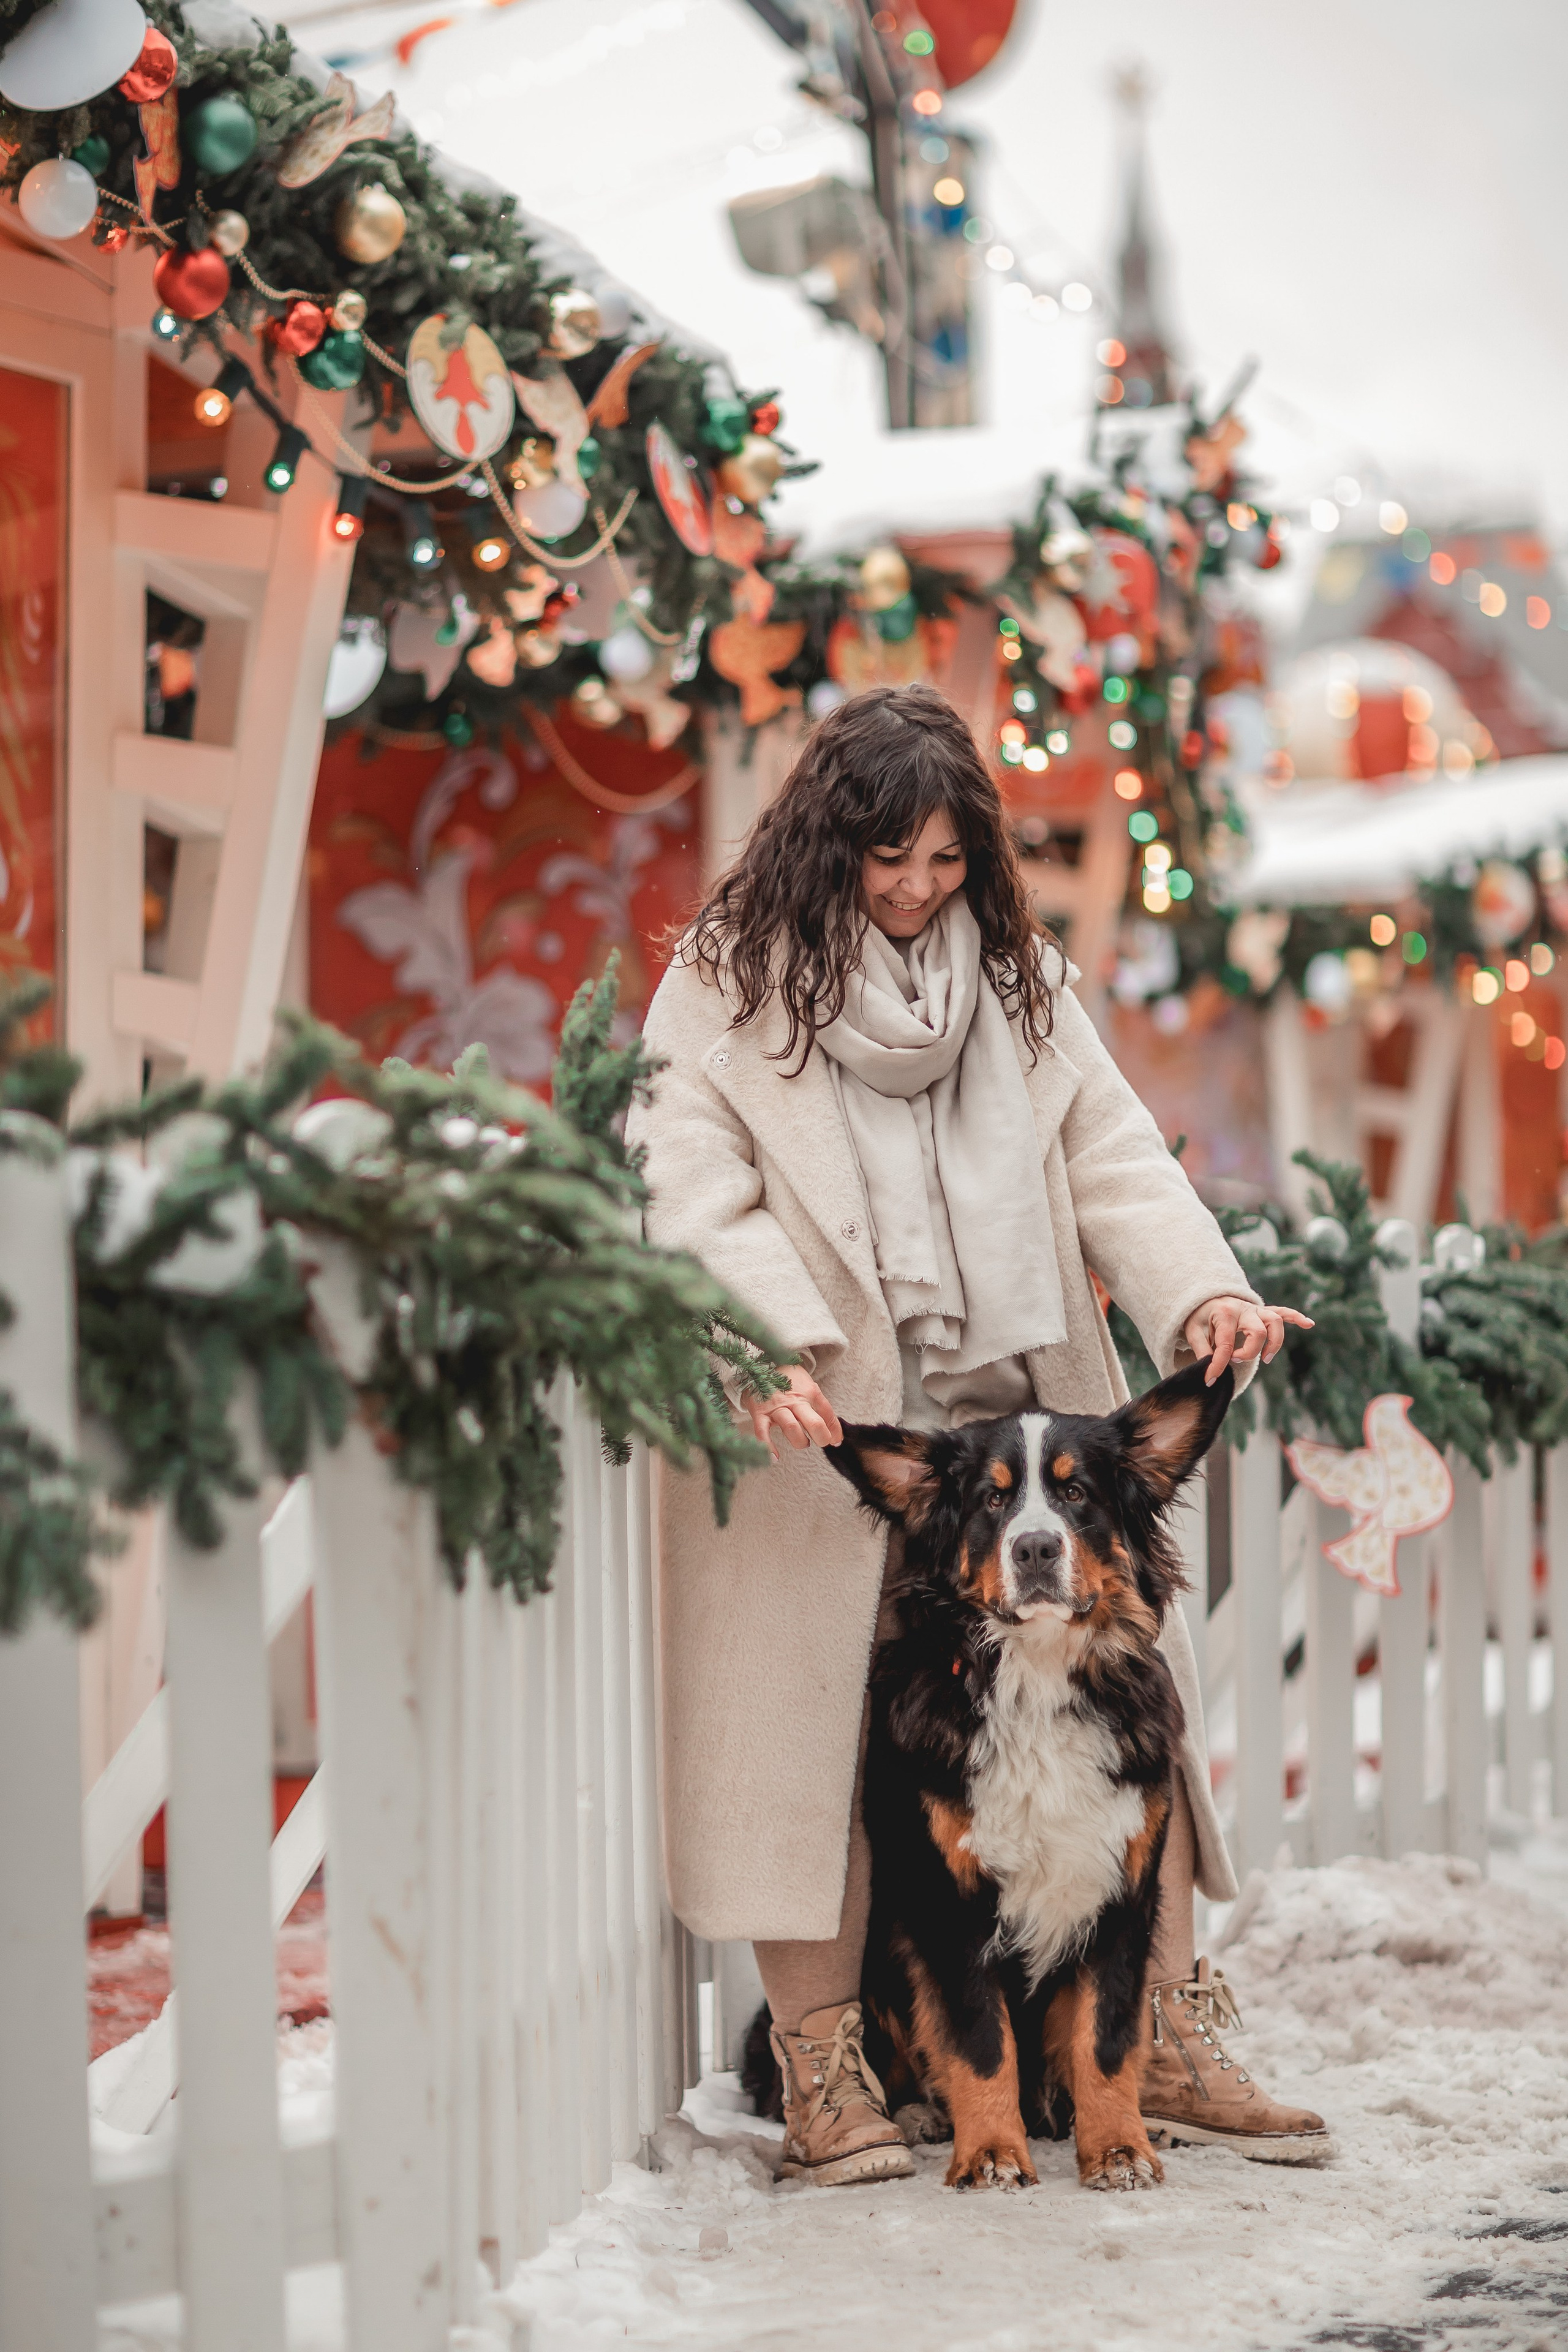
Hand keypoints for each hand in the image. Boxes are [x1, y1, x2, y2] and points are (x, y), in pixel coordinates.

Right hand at [745, 1365, 843, 1460]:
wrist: (761, 1363)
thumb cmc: (789, 1380)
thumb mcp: (808, 1386)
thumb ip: (821, 1408)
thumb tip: (836, 1437)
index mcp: (809, 1392)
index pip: (827, 1413)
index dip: (834, 1430)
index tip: (835, 1440)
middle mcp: (794, 1400)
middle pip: (814, 1422)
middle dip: (822, 1437)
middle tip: (822, 1442)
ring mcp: (776, 1407)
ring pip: (791, 1428)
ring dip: (800, 1442)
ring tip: (803, 1442)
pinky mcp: (759, 1412)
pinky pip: (762, 1432)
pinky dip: (768, 1446)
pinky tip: (775, 1457)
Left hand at [1185, 1296, 1313, 1385]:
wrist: (1206, 1297)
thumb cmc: (1200, 1316)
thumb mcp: (1193, 1331)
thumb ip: (1201, 1349)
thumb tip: (1209, 1368)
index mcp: (1224, 1314)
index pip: (1225, 1344)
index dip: (1218, 1365)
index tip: (1210, 1380)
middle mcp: (1244, 1309)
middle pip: (1258, 1332)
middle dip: (1249, 1352)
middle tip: (1236, 1360)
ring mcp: (1255, 1309)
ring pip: (1275, 1322)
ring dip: (1274, 1341)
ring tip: (1266, 1359)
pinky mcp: (1263, 1311)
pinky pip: (1283, 1311)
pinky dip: (1296, 1317)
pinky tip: (1309, 1324)